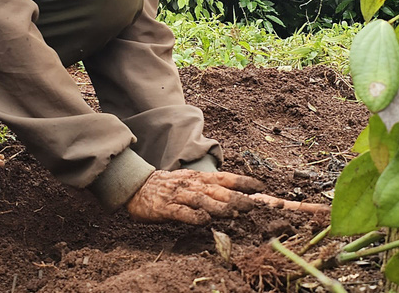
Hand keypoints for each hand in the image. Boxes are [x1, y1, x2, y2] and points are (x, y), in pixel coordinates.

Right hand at [126, 169, 265, 224]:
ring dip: (220, 206)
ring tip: (235, 213)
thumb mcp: (192, 182)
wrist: (138, 187)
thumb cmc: (170, 187)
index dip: (243, 182)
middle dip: (236, 197)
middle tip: (253, 205)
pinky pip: (182, 212)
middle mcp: (192, 184)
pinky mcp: (166, 208)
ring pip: (203, 200)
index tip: (260, 187)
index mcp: (199, 177)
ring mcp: (179, 196)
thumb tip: (237, 197)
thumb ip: (211, 190)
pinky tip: (205, 220)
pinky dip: (194, 215)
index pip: (225, 178)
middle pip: (218, 190)